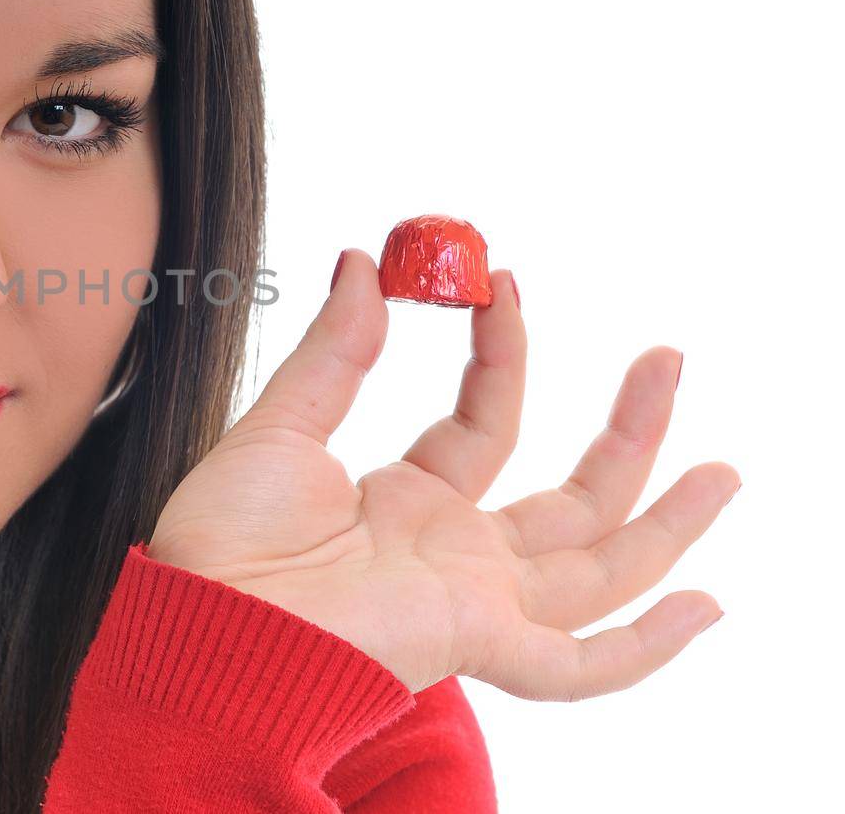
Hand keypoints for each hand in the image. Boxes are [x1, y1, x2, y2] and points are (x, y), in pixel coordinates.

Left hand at [146, 249, 738, 698]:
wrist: (201, 620)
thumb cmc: (221, 540)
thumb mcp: (280, 426)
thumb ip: (336, 352)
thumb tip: (363, 261)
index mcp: (405, 502)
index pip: (485, 423)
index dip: (503, 352)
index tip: (500, 281)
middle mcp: (452, 552)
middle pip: (569, 496)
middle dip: (627, 432)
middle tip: (667, 359)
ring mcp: (474, 600)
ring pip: (597, 568)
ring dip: (666, 521)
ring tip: (723, 470)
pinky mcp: (478, 642)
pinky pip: (579, 663)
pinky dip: (644, 646)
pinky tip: (704, 605)